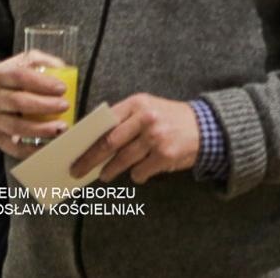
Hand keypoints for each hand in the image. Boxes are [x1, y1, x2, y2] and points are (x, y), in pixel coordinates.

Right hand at [0, 50, 75, 158]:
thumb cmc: (9, 80)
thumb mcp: (21, 62)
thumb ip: (42, 61)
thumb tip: (63, 69)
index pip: (19, 77)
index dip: (42, 83)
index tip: (62, 88)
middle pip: (18, 102)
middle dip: (44, 105)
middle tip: (65, 106)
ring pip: (15, 127)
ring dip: (40, 129)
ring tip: (61, 128)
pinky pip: (13, 147)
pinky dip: (31, 149)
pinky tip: (49, 146)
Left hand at [71, 94, 199, 184]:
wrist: (207, 127)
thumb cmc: (170, 119)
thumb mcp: (148, 109)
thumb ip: (124, 120)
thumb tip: (92, 142)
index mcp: (138, 103)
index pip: (104, 123)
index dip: (86, 139)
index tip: (72, 151)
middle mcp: (146, 118)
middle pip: (109, 143)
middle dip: (89, 160)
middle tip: (77, 171)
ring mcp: (156, 137)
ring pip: (122, 160)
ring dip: (110, 171)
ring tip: (105, 174)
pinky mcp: (164, 155)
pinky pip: (139, 172)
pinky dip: (137, 175)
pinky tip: (141, 171)